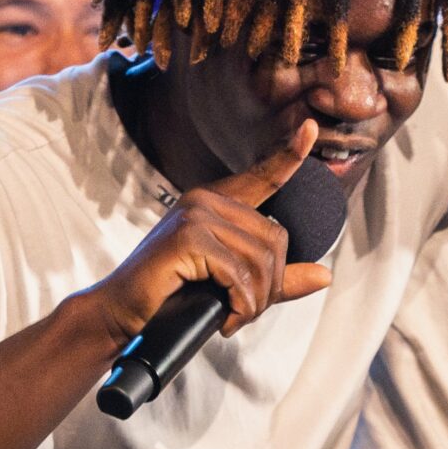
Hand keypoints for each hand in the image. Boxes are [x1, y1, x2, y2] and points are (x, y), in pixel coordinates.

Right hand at [87, 122, 331, 341]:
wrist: (122, 314)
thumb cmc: (171, 297)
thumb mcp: (230, 283)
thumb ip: (275, 277)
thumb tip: (325, 275)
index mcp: (215, 203)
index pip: (260, 176)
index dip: (288, 155)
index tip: (309, 130)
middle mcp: (205, 200)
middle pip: (275, 239)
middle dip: (269, 286)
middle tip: (244, 310)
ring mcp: (195, 215)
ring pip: (259, 259)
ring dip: (253, 301)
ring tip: (233, 317)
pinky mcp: (187, 237)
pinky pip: (238, 273)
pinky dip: (239, 304)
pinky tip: (224, 318)